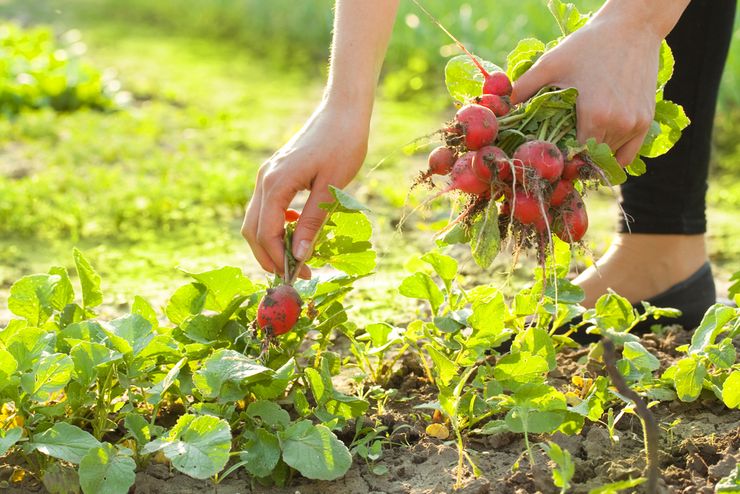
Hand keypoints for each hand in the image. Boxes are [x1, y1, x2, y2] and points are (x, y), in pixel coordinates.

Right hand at [242, 103, 368, 278]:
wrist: (343, 111)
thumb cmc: (343, 145)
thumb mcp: (332, 188)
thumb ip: (313, 222)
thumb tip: (299, 256)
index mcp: (276, 184)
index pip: (267, 233)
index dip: (279, 259)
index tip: (299, 277)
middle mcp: (265, 180)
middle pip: (252, 230)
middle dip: (269, 256)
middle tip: (294, 275)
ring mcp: (267, 175)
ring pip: (256, 219)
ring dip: (271, 242)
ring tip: (295, 258)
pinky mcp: (275, 173)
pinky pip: (266, 207)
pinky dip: (276, 224)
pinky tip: (297, 229)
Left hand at [511, 9, 661, 165]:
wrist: (633, 28)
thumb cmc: (588, 45)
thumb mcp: (550, 64)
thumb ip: (523, 89)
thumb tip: (498, 108)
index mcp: (594, 116)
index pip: (572, 157)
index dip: (557, 158)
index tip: (545, 155)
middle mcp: (618, 125)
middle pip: (588, 159)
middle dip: (571, 159)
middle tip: (556, 154)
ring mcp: (634, 125)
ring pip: (606, 158)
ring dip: (590, 157)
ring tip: (573, 148)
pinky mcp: (644, 122)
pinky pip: (626, 156)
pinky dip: (611, 158)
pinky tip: (595, 151)